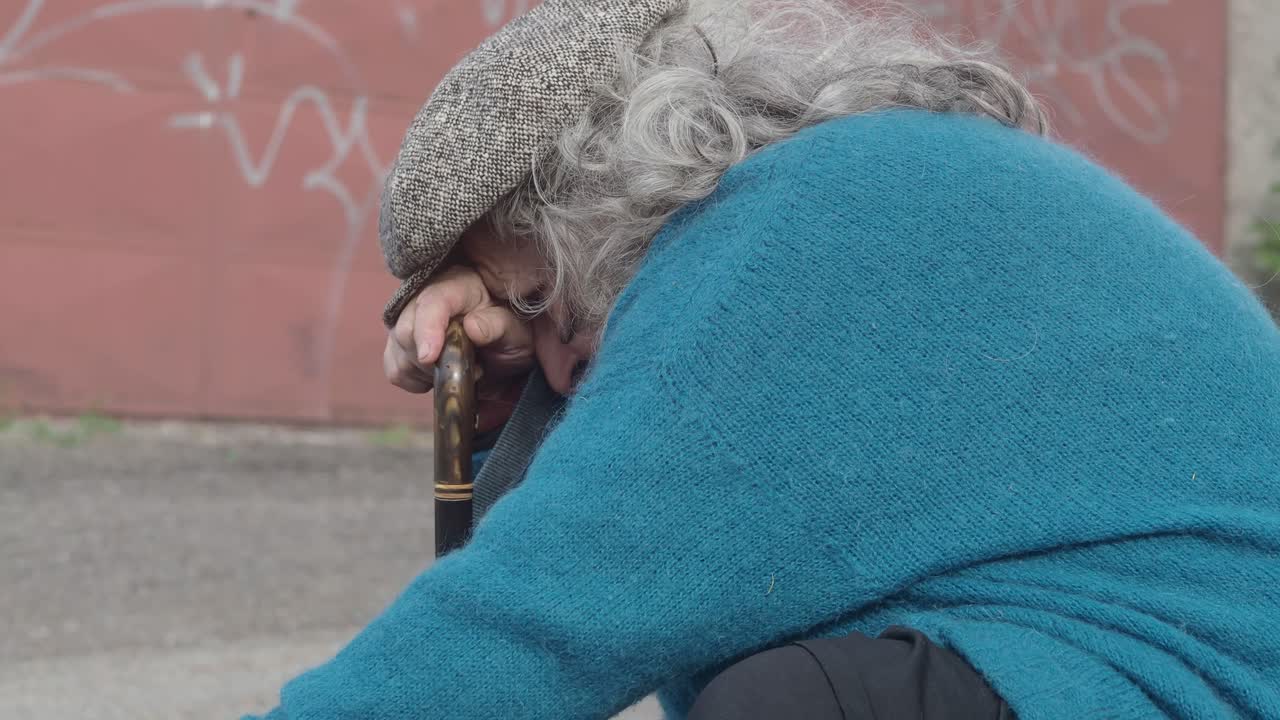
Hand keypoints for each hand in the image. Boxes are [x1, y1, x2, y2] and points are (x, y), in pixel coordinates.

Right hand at [384, 265, 534, 431]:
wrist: (506, 346)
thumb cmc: (511, 333)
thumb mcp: (515, 330)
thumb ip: (496, 326)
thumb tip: (471, 327)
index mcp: (457, 284)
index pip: (432, 302)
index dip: (427, 329)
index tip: (430, 357)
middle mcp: (426, 297)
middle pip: (406, 330)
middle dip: (434, 361)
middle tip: (472, 370)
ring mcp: (410, 320)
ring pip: (398, 352)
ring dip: (427, 372)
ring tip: (460, 369)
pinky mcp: (402, 344)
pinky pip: (395, 368)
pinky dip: (414, 380)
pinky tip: (439, 376)